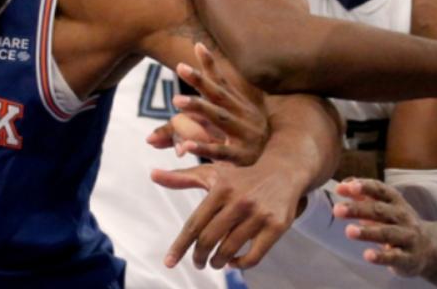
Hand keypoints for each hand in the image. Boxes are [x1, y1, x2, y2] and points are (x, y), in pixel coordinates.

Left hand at [147, 43, 268, 164]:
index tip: (197, 45)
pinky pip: (220, 152)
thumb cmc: (247, 151)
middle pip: (219, 96)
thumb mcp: (224, 138)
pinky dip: (204, 148)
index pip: (223, 84)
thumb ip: (186, 138)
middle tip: (180, 67)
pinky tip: (186, 147)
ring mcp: (244, 136)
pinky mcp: (241, 158)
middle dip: (200, 80)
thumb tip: (149, 139)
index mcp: (241, 109)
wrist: (281, 171)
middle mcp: (244, 118)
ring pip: (219, 118)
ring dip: (199, 108)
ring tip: (176, 100)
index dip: (210, 66)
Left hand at [152, 158, 298, 269]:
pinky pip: (253, 256)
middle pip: (209, 240)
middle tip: (197, 263)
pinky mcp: (277, 226)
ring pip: (229, 250)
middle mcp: (239, 201)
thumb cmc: (242, 178)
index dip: (180, 246)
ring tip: (214, 262)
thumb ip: (183, 177)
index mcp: (221, 188)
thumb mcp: (214, 174)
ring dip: (217, 262)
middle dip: (198, 256)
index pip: (194, 224)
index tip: (169, 262)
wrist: (284, 172)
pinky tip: (234, 262)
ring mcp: (259, 214)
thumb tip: (152, 174)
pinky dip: (240, 264)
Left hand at [333, 178, 436, 277]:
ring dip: (368, 232)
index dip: (364, 187)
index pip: (380, 190)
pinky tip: (367, 255)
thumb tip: (342, 185)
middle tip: (338, 210)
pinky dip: (381, 256)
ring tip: (349, 231)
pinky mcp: (408, 258)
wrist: (430, 248)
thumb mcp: (385, 206)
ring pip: (387, 233)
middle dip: (358, 209)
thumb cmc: (399, 223)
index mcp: (396, 202)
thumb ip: (364, 195)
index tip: (346, 186)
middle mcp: (403, 217)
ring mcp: (407, 237)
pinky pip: (394, 257)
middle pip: (379, 211)